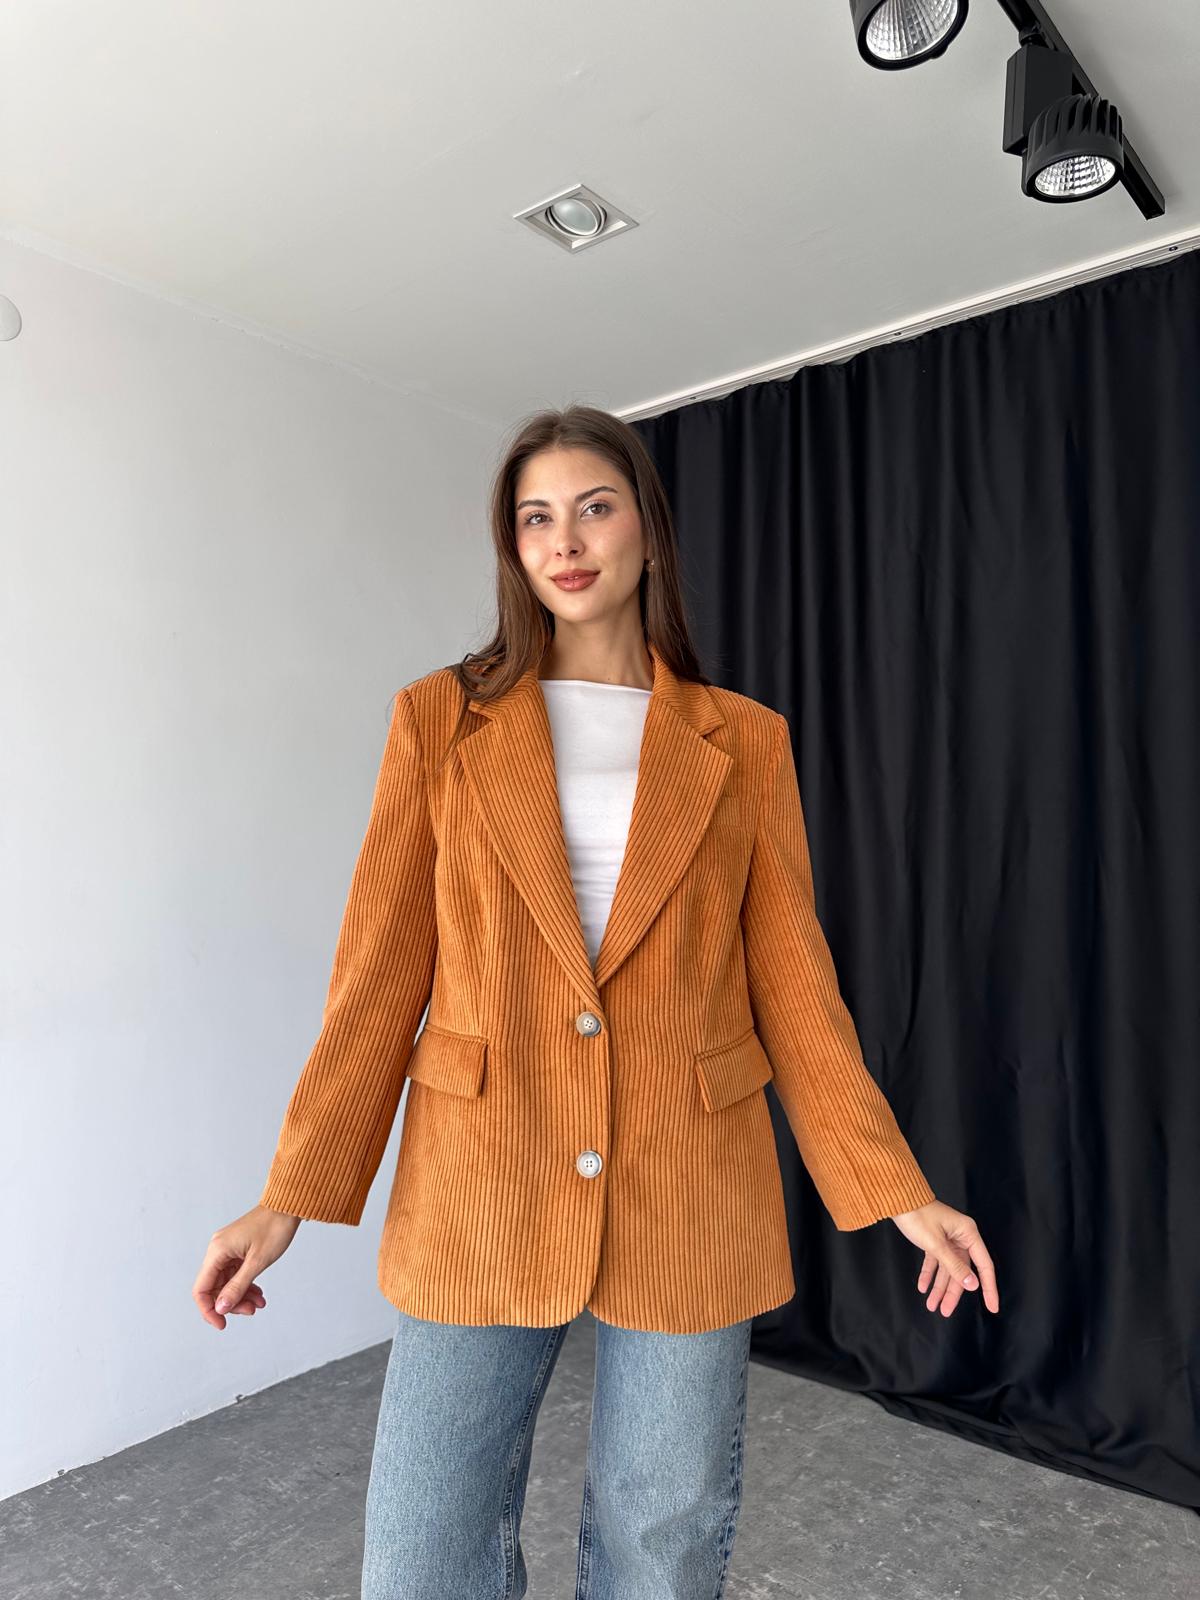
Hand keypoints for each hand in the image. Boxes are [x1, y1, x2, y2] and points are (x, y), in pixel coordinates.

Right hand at [192, 1204, 301, 1329]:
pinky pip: (235, 1274)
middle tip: (252, 1310)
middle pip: (214, 1288)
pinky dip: (245, 1285)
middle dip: (231, 1304)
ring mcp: (227, 1250)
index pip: (201, 1289)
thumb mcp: (257, 1262)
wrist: (288, 1207)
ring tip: (259, 1304)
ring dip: (241, 1296)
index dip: (208, 1311)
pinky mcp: (237, 1250)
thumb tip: (220, 1308)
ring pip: (226, 1283)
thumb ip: (237, 1287)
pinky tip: (258, 1294)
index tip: (222, 1324)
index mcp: (217, 1252)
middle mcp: (218, 1250)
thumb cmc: (274, 1228)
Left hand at [890, 1200, 999, 1316]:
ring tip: (932, 1305)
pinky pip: (935, 1262)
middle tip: (946, 1311)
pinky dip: (929, 1274)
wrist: (897, 1199)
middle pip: (962, 1271)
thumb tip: (972, 1284)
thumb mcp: (936, 1244)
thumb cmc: (917, 1214)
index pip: (984, 1266)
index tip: (992, 1306)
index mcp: (968, 1233)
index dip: (988, 1288)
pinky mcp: (934, 1240)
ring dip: (939, 1287)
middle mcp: (961, 1237)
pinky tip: (923, 1287)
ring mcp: (948, 1239)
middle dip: (953, 1292)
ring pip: (947, 1269)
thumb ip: (954, 1266)